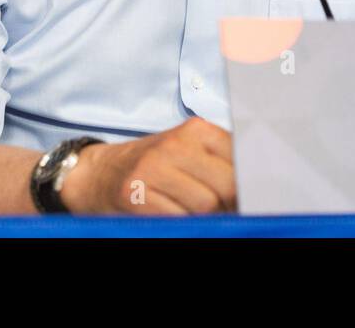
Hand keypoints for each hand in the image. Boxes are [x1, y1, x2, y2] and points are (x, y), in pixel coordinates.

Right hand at [60, 117, 236, 214]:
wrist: (97, 174)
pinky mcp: (135, 196)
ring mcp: (152, 170)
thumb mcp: (185, 149)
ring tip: (200, 215)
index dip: (250, 183)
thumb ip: (219, 159)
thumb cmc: (151, 164)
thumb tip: (256, 185)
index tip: (252, 196)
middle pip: (226, 185)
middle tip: (226, 212)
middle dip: (231, 205)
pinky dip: (184, 224)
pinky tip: (178, 217)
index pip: (240, 157)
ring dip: (208, 218)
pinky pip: (178, 219)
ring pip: (206, 206)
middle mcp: (174, 145)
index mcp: (194, 130)